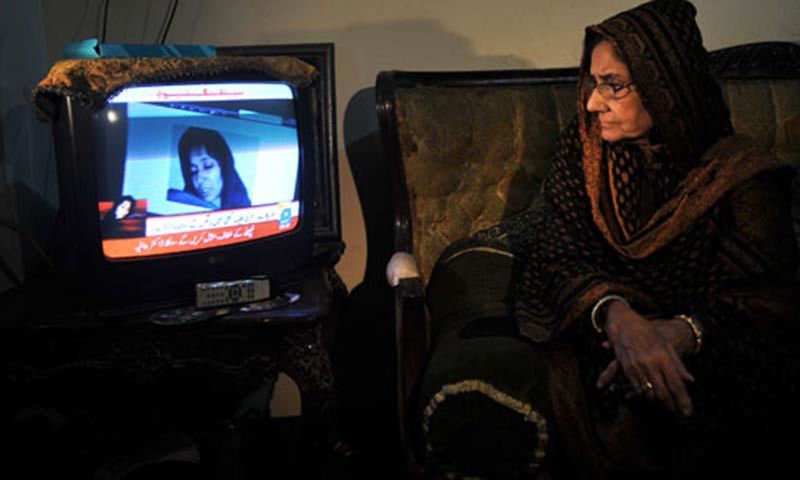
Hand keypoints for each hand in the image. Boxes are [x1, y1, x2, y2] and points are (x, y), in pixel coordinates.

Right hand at [596, 301, 695, 415]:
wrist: (624, 323)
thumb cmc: (648, 333)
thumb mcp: (666, 345)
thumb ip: (678, 364)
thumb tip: (690, 380)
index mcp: (663, 357)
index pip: (677, 384)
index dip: (683, 400)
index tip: (688, 412)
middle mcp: (651, 364)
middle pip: (663, 393)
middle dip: (670, 405)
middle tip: (676, 411)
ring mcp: (637, 367)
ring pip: (649, 393)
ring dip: (657, 400)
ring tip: (663, 402)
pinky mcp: (626, 369)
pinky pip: (637, 388)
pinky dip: (644, 393)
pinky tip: (649, 393)